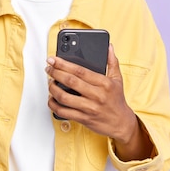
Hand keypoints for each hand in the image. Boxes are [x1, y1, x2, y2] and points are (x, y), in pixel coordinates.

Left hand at [46, 44, 153, 159]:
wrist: (121, 123)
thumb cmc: (117, 100)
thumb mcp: (117, 79)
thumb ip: (112, 62)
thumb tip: (109, 47)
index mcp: (104, 83)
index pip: (80, 71)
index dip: (64, 64)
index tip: (54, 59)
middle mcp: (96, 95)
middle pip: (70, 81)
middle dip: (55, 73)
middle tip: (48, 68)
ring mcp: (89, 108)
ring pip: (64, 97)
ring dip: (53, 89)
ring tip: (49, 82)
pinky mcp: (83, 119)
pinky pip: (64, 112)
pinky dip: (54, 105)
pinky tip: (51, 99)